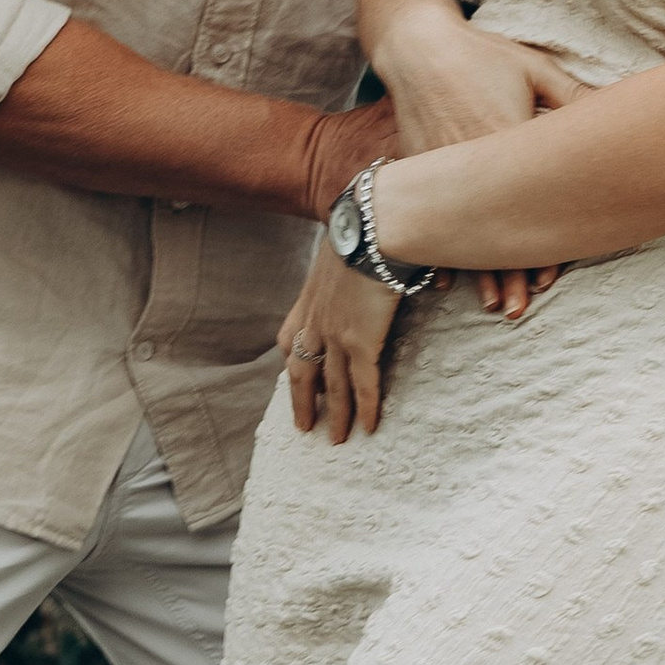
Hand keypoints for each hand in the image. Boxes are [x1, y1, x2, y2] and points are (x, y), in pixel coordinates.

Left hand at [279, 243, 404, 440]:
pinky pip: (363, 384)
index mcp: (311, 296)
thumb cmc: (368, 224)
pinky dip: (365, 408)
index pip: (291, 337)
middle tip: (305, 426)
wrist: (374, 225)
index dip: (293, 362)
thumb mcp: (347, 242)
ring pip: (332, 386)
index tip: (295, 379)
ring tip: (337, 440)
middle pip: (303, 371)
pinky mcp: (360, 342)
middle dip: (303, 401)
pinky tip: (368, 427)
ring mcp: (336, 333)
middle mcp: (317, 319)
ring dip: (335, 416)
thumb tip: (373, 256)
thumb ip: (352, 260)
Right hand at [378, 0, 590, 323]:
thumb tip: (617, 111)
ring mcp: (441, 167)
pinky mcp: (420, 166)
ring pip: (461, 231)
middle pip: (493, 227)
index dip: (540, 244)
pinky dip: (438, 249)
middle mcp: (471, 160)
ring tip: (493, 303)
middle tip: (522, 308)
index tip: (552, 278)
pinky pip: (430, 217)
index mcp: (504, 136)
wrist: (418, 47)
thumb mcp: (534, 68)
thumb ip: (574, 94)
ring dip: (477, 270)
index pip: (529, 202)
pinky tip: (443, 281)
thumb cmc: (483, 54)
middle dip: (508, 273)